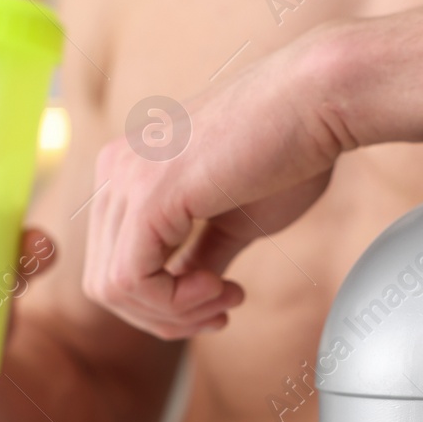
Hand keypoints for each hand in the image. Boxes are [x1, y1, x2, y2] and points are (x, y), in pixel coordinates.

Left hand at [82, 35, 349, 338]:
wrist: (317, 105)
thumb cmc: (289, 152)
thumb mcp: (233, 223)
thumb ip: (200, 257)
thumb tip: (185, 297)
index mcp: (128, 170)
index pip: (115, 263)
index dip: (163, 304)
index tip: (221, 298)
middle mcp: (114, 170)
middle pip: (105, 282)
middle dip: (165, 316)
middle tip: (221, 310)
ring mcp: (124, 179)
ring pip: (112, 288)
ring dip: (173, 314)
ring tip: (225, 298)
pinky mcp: (148, 196)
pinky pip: (131, 280)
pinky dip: (174, 303)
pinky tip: (219, 287)